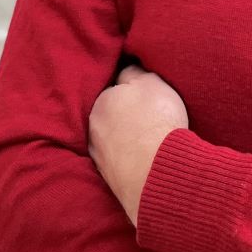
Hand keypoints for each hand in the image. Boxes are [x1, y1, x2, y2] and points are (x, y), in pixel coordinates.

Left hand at [88, 64, 188, 225]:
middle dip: (124, 116)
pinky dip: (130, 160)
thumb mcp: (151, 82)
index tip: (146, 97)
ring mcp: (99, 157)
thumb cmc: (156, 121)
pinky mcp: (109, 180)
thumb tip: (125, 71)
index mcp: (101, 102)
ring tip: (149, 142)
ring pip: (113, 141)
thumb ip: (134, 73)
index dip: (131, 92)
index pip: (113, 90)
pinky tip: (145, 160)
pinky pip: (120, 163)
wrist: (157, 172)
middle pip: (110, 116)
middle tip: (149, 118)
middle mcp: (94, 129)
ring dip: (126, 140)